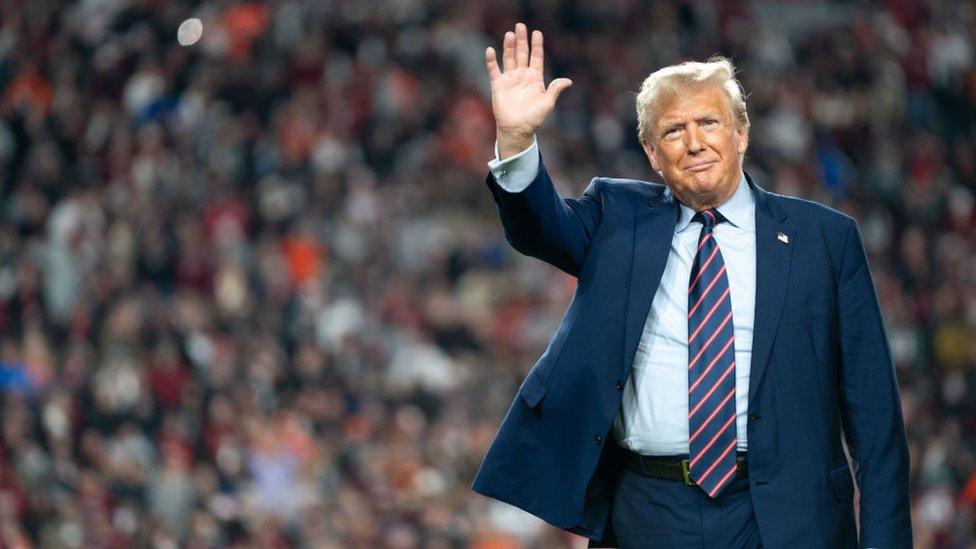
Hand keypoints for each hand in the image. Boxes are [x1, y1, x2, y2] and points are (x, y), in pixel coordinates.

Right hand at [486, 23, 571, 158]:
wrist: (517, 129)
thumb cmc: (534, 118)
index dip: (537, 45)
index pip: (536, 57)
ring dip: (509, 46)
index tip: (537, 33)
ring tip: (510, 34)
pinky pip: (494, 70)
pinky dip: (491, 60)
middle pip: (522, 53)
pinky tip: (491, 50)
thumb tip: (568, 81)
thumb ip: (555, 89)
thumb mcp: (548, 103)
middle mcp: (522, 75)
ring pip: (509, 58)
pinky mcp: (498, 85)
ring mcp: (510, 79)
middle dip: (522, 40)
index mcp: (535, 78)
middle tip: (521, 26)